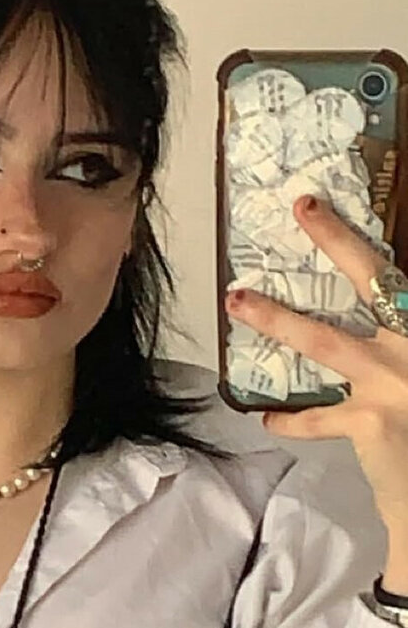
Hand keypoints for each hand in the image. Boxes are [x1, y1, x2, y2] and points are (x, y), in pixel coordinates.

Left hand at [224, 195, 407, 564]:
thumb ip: (394, 342)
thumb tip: (375, 319)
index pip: (396, 277)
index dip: (365, 240)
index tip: (334, 208)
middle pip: (375, 279)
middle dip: (337, 239)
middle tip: (303, 207)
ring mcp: (397, 379)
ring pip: (325, 340)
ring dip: (277, 319)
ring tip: (236, 302)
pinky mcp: (372, 420)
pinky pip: (317, 418)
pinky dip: (291, 421)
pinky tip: (269, 419)